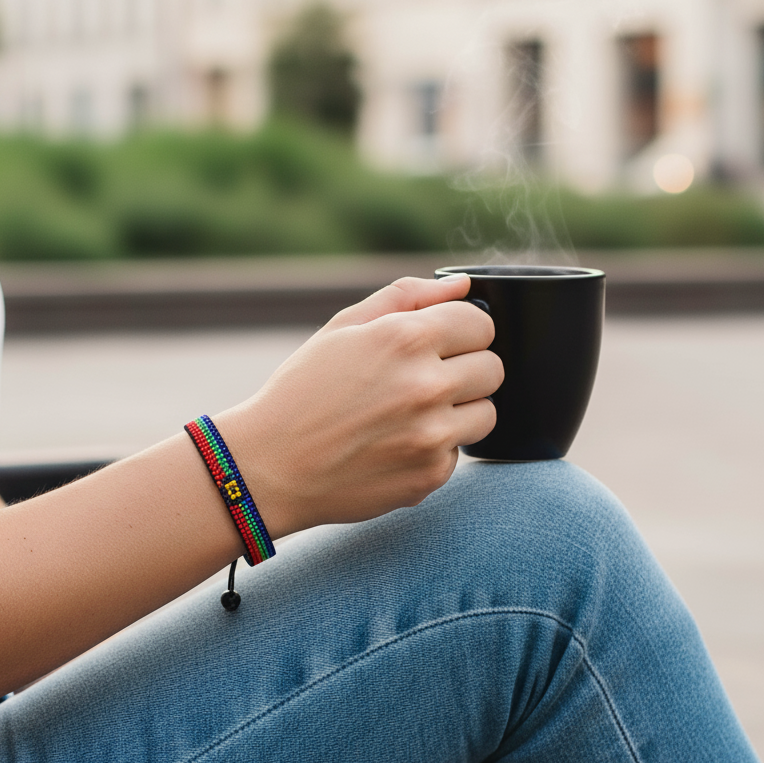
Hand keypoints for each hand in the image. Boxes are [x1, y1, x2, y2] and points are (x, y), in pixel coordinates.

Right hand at [218, 275, 503, 535]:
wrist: (270, 468)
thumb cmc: (301, 394)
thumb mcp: (343, 329)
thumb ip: (406, 298)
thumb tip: (462, 286)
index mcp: (405, 339)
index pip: (482, 324)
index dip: (462, 332)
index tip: (441, 344)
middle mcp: (426, 386)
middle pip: (493, 369)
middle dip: (465, 370)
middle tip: (422, 382)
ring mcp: (431, 436)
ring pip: (486, 414)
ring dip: (459, 412)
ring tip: (410, 416)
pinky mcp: (430, 475)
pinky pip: (457, 454)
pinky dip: (433, 450)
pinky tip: (393, 447)